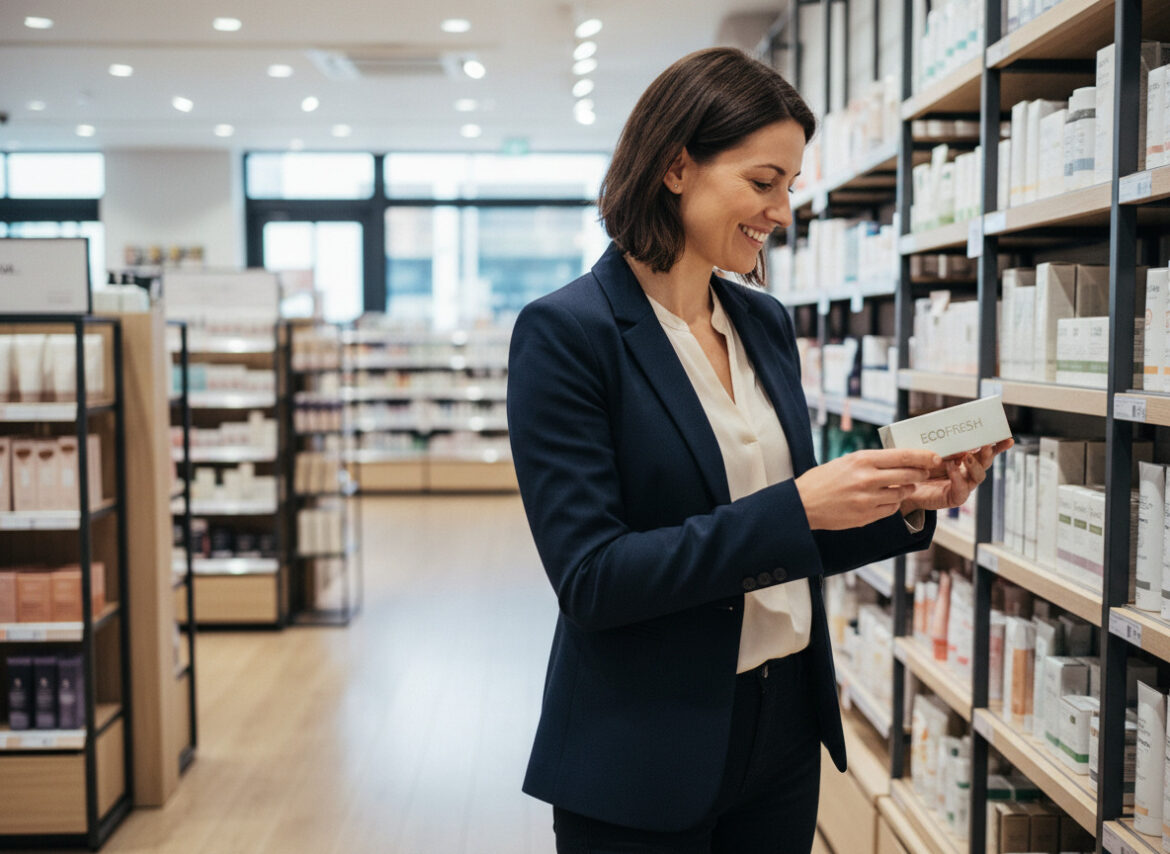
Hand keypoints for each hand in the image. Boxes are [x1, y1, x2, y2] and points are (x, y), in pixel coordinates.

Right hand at [795, 449, 940, 530]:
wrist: (803, 505)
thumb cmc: (822, 480)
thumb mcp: (845, 461)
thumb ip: (870, 461)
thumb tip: (899, 459)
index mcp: (861, 460)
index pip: (902, 456)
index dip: (923, 457)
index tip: (935, 457)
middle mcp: (867, 478)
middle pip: (909, 475)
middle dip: (920, 474)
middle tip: (924, 473)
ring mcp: (867, 499)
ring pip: (902, 493)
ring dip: (907, 489)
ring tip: (902, 487)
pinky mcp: (866, 516)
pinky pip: (891, 508)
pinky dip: (893, 503)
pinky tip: (885, 500)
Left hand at [899, 439, 1014, 514]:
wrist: (906, 487)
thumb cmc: (919, 466)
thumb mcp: (929, 450)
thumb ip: (939, 442)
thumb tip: (944, 426)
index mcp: (966, 459)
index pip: (985, 451)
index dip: (998, 446)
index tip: (1008, 438)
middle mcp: (968, 473)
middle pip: (985, 463)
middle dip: (987, 453)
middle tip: (985, 445)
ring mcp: (964, 486)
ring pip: (978, 476)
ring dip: (974, 465)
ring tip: (967, 457)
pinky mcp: (954, 498)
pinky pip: (961, 490)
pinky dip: (957, 478)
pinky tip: (952, 468)